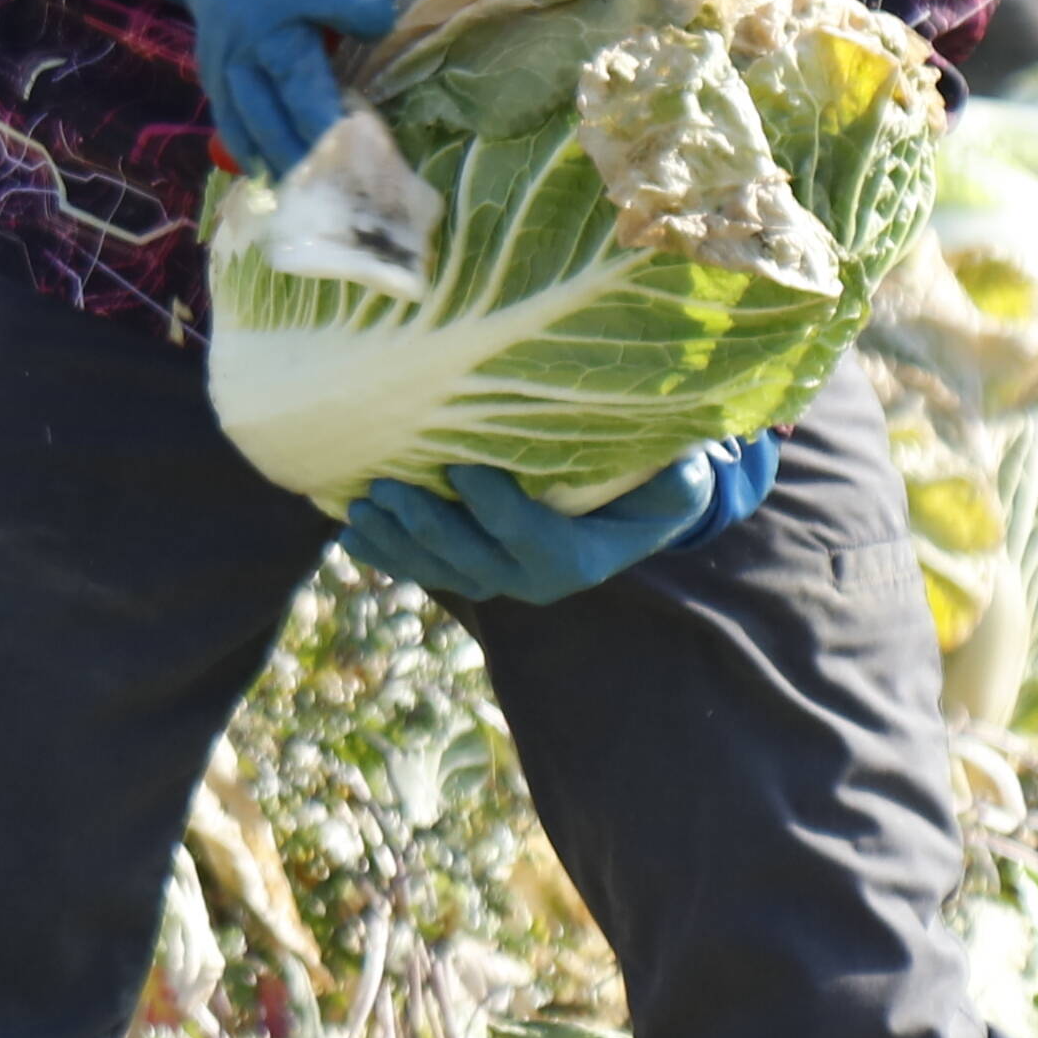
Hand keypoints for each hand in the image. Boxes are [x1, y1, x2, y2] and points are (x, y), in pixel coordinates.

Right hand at [92, 0, 456, 177]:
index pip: (359, 12)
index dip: (379, 20)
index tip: (388, 27)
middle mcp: (263, 28)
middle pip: (302, 90)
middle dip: (336, 137)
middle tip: (373, 178)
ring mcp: (232, 58)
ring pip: (264, 120)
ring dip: (299, 161)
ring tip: (334, 197)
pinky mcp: (213, 76)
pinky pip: (233, 124)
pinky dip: (256, 157)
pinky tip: (283, 184)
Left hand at [335, 438, 777, 607]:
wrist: (630, 507)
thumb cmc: (653, 479)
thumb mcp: (677, 475)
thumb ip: (678, 472)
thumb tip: (686, 459)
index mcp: (585, 557)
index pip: (537, 544)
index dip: (500, 514)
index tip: (464, 470)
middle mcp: (538, 578)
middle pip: (476, 564)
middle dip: (430, 530)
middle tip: (388, 492)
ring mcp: (499, 575)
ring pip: (440, 570)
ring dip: (396, 544)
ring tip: (360, 508)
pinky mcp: (470, 564)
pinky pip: (422, 566)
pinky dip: (385, 551)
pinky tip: (350, 527)